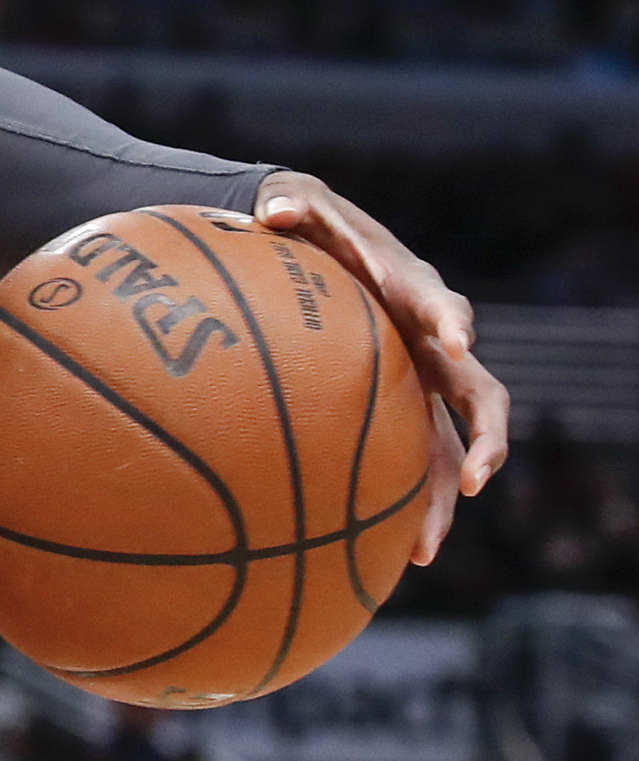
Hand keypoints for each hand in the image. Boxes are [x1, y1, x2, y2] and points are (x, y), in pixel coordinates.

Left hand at [252, 175, 509, 564]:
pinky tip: (386, 555)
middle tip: (481, 475)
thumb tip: (272, 209)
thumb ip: (289, 205)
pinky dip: (406, 506)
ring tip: (425, 549)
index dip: (450, 319)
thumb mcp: (291, 205)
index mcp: (408, 293)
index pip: (441, 306)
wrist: (302, 243)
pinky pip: (413, 465)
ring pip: (452, 447)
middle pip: (479, 393)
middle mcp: (427, 345)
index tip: (455, 337)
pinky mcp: (396, 412)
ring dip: (444, 496)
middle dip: (487, 435)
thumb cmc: (298, 225)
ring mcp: (417, 383)